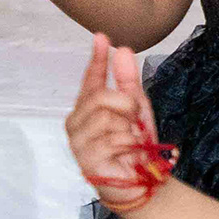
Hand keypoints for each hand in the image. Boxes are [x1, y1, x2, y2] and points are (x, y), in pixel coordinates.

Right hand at [64, 37, 174, 207]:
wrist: (142, 182)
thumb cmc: (135, 146)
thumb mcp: (138, 110)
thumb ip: (129, 81)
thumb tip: (122, 49)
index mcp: (87, 108)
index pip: (91, 79)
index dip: (97, 59)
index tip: (102, 37)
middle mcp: (76, 122)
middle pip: (100, 96)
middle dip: (126, 104)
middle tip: (135, 121)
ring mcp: (77, 141)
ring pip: (105, 117)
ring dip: (129, 128)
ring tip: (131, 141)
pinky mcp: (85, 159)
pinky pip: (111, 139)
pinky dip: (128, 144)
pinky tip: (128, 153)